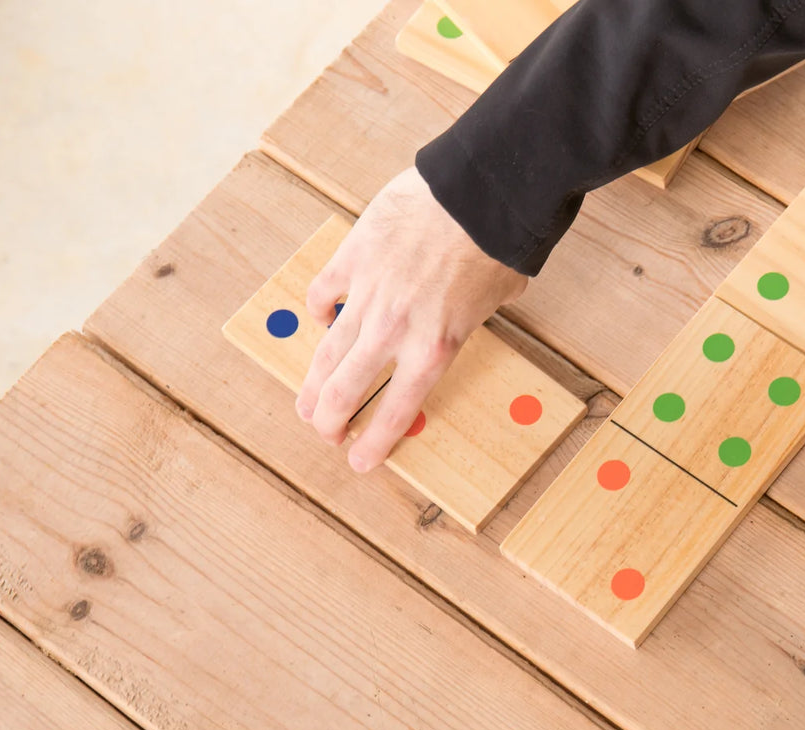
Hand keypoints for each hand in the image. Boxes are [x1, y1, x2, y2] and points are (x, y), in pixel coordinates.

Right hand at [297, 166, 527, 471]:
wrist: (478, 194)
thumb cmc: (498, 245)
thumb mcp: (498, 300)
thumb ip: (471, 320)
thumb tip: (463, 318)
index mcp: (435, 349)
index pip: (397, 410)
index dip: (374, 442)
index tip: (359, 461)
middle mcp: (394, 330)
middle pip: (346, 389)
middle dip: (330, 419)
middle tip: (325, 432)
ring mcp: (367, 294)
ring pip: (326, 350)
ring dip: (312, 381)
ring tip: (305, 403)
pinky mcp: (352, 257)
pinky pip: (323, 292)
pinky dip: (319, 310)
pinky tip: (320, 320)